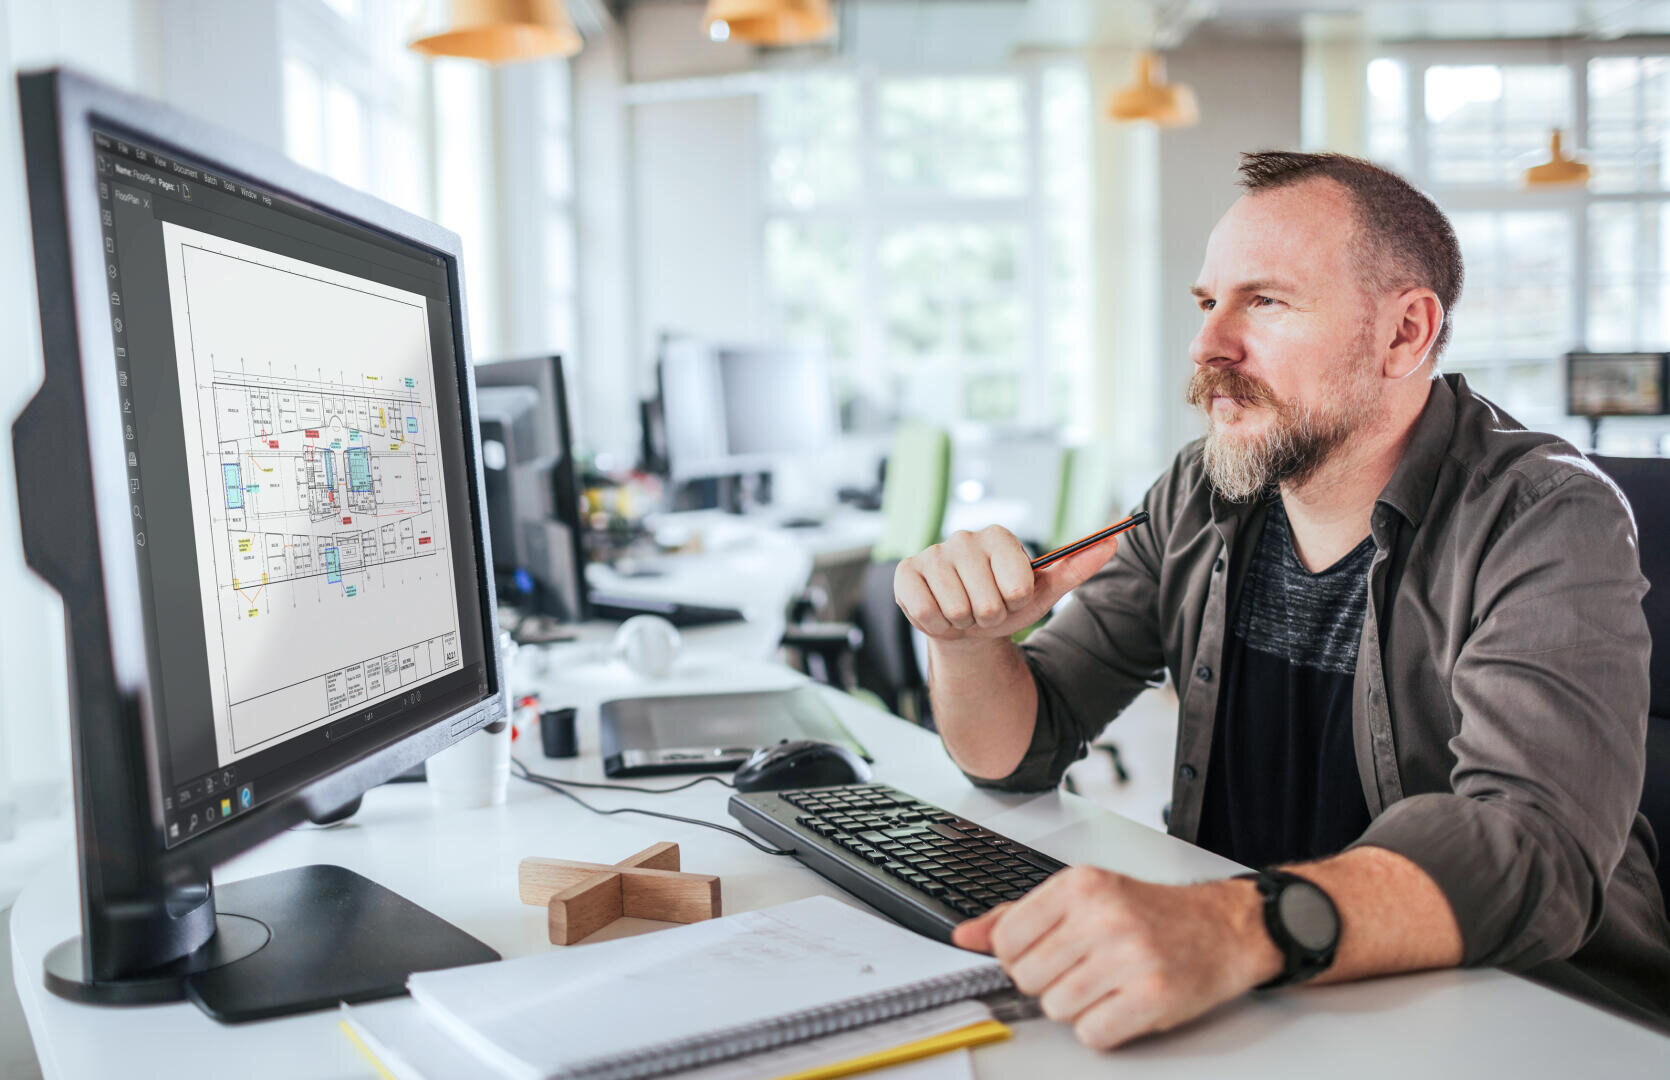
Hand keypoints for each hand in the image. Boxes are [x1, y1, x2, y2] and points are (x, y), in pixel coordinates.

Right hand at [894, 526, 1117, 642]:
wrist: (965, 626)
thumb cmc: (1006, 604)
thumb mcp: (1043, 591)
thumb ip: (1079, 566)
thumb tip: (1115, 541)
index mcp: (999, 537)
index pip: (1017, 583)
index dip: (1016, 601)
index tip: (1011, 597)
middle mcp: (964, 538)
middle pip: (986, 602)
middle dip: (989, 617)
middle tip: (984, 610)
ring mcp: (932, 553)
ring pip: (957, 609)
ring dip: (963, 622)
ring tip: (963, 612)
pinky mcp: (906, 573)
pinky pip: (925, 611)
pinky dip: (936, 624)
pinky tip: (940, 612)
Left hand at [952, 866, 1280, 1049]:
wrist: (1223, 928)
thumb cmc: (1152, 913)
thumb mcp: (1084, 896)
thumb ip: (1019, 916)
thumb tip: (965, 936)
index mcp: (1080, 885)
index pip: (1007, 939)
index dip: (1019, 958)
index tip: (1044, 954)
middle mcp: (1103, 915)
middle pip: (1027, 978)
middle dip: (1049, 983)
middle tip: (1083, 970)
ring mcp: (1128, 955)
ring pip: (1056, 1009)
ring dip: (1077, 1007)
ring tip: (1107, 985)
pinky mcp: (1152, 995)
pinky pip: (1092, 1033)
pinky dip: (1104, 1029)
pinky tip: (1123, 1004)